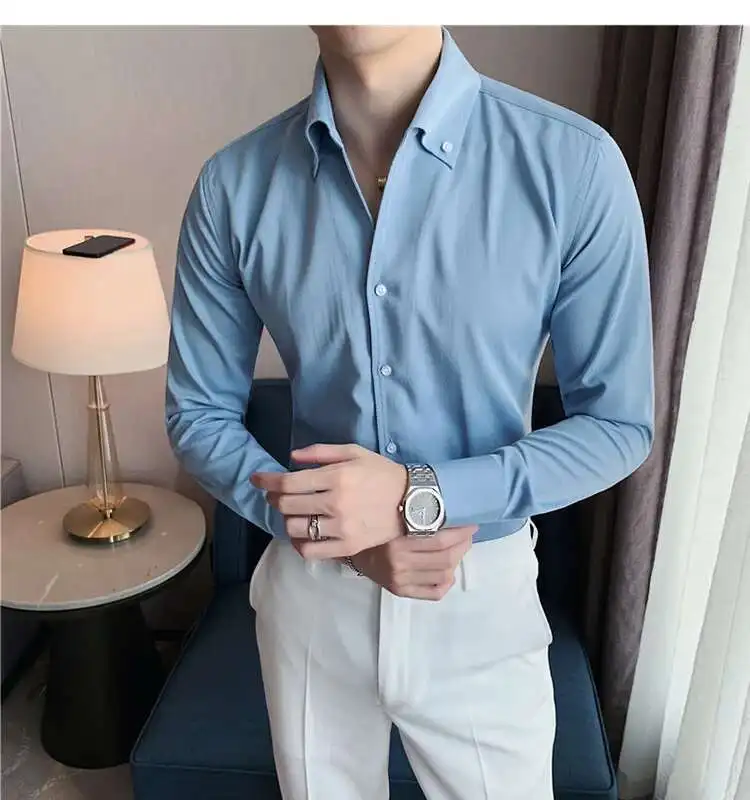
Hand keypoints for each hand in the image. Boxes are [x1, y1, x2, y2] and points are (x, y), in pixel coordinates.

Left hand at [251, 444, 407, 558]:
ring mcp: (341, 528)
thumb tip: (291, 457)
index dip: (267, 480)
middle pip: (287, 505)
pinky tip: (301, 534)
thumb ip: (320, 452)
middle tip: (275, 495)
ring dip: (286, 520)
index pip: (288, 482)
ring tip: (292, 513)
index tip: (257, 479)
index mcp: (336, 477)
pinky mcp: (347, 546)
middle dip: (274, 499)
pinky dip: (298, 543)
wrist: (414, 501)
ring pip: (295, 528)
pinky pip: (310, 551)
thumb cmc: (382, 473)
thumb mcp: (354, 452)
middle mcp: (335, 503)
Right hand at [350, 525, 475, 600]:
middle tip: (468, 533)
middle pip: (446, 558)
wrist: (350, 546)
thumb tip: (448, 506)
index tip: (470, 522)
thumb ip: (416, 513)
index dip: (461, 532)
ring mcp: (401, 580)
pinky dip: (447, 582)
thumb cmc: (375, 525)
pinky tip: (448, 571)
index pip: (440, 539)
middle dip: (463, 544)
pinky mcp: (400, 591)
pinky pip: (434, 592)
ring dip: (458, 561)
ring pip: (444, 574)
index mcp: (397, 540)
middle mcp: (399, 563)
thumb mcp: (391, 515)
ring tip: (459, 548)